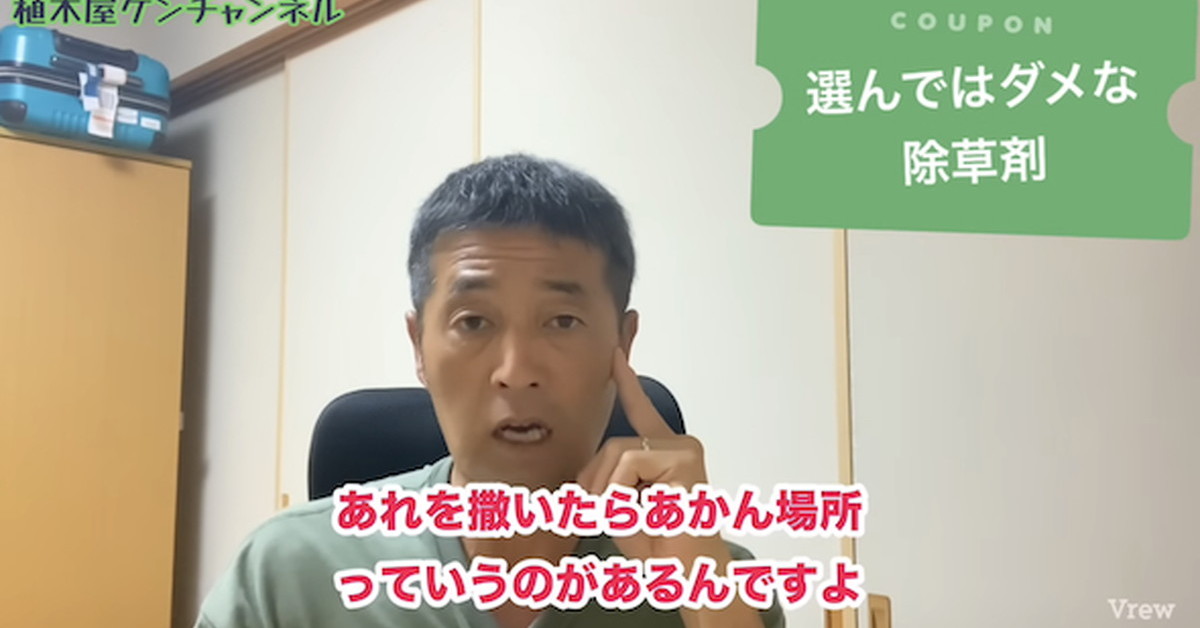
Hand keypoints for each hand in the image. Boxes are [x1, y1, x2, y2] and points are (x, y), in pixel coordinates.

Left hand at [575, 348, 723, 562]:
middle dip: (595, 483)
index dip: (627, 384)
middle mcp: (679, 444)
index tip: (615, 356)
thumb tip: (576, 480)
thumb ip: (602, 484)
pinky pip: (627, 464)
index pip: (641, 411)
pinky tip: (639, 513)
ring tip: (625, 521)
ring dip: (606, 493)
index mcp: (666, 454)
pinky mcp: (685, 456)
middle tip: (603, 518)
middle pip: (611, 445)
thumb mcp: (619, 510)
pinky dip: (618, 493)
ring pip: (616, 453)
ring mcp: (684, 448)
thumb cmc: (659, 550)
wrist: (690, 576)